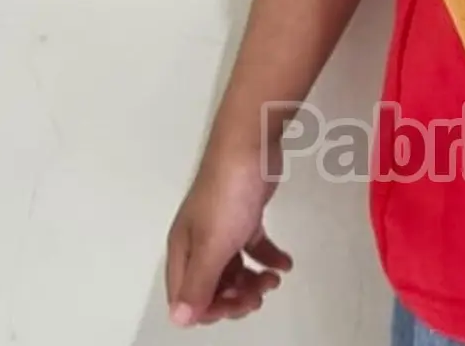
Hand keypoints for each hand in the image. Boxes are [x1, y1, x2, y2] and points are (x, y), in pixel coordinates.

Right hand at [165, 144, 291, 325]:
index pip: (188, 299)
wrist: (249, 145)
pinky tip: (284, 264)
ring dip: (252, 281)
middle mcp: (199, 243)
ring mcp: (222, 228)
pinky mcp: (245, 214)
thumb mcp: (212, 245)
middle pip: (212, 287)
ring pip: (233, 269)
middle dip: (235, 298)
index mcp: (184, 252)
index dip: (211, 310)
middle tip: (259, 296)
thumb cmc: (227, 194)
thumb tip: (180, 320)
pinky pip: (253, 246)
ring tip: (273, 280)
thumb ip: (198, 284)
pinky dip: (267, 258)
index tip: (237, 304)